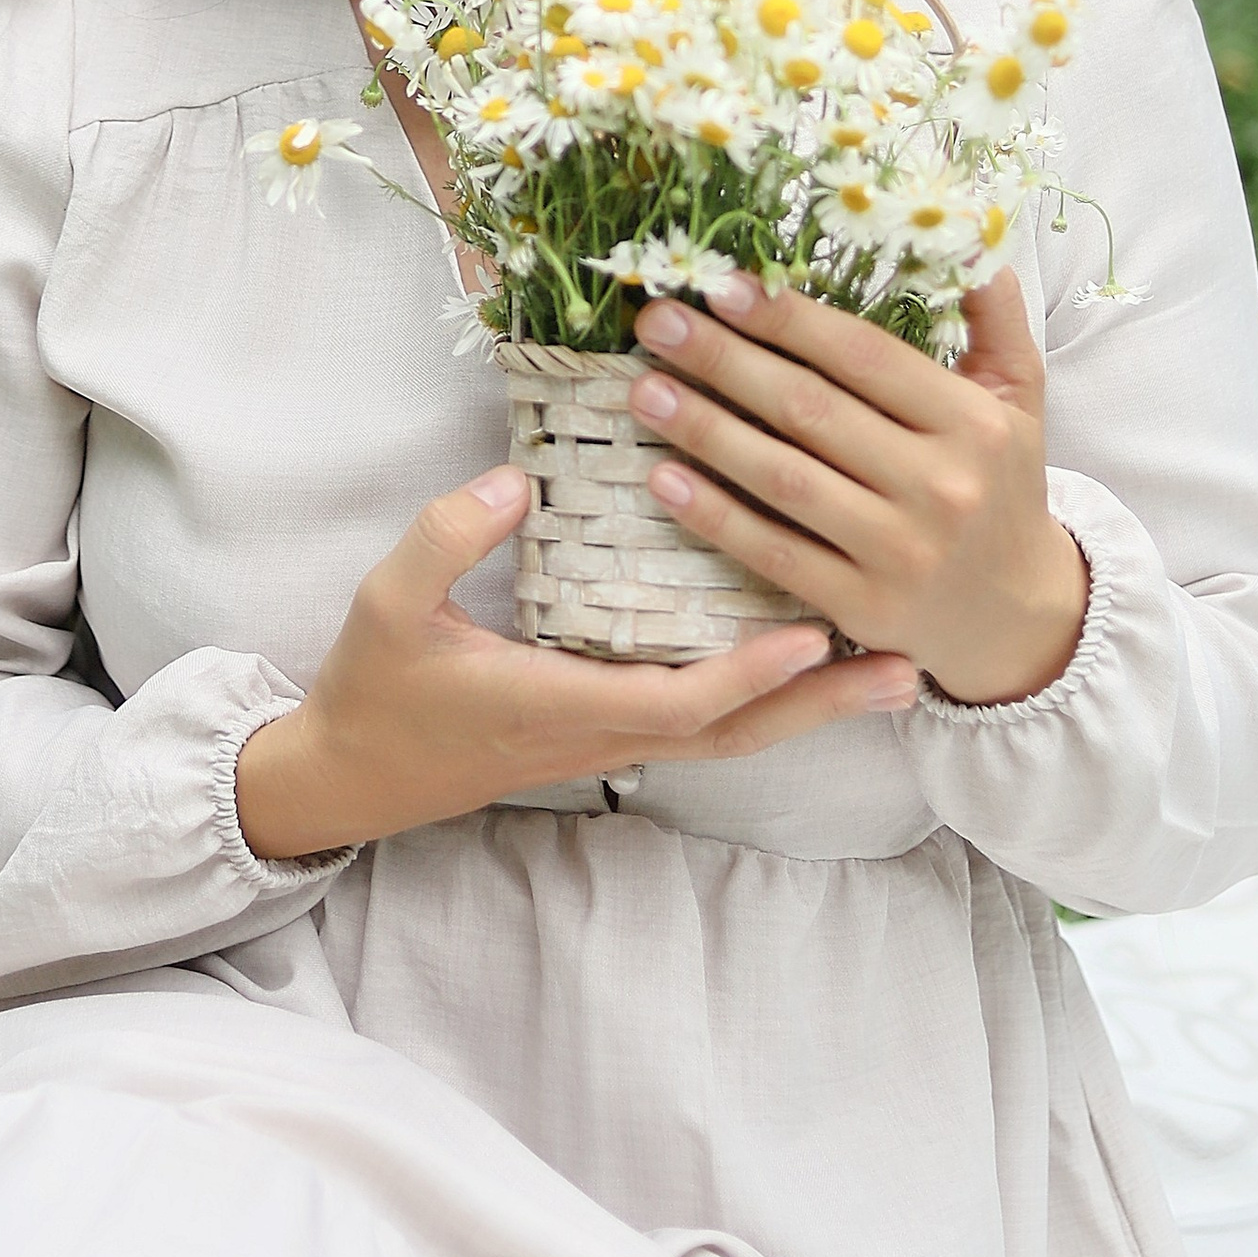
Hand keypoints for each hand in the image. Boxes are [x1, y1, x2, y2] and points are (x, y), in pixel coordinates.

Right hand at [234, 466, 921, 861]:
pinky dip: (763, 699)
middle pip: (736, 735)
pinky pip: (703, 724)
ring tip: (888, 670)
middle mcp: (601, 736)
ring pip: (730, 735)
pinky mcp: (604, 732)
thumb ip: (448, 537)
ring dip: (810, 706)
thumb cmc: (372, 688)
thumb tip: (517, 480)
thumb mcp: (388, 603)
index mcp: (560, 708)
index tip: (813, 634)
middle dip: (823, 705)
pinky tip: (802, 662)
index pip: (679, 705)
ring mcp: (608, 742)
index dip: (750, 675)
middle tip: (907, 668)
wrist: (350, 776)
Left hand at [630, 268, 1088, 707]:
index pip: (865, 357)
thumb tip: (975, 236)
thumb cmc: (1001, 485)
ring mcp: (900, 552)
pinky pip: (775, 553)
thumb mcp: (1019, 398)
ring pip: (784, 480)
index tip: (723, 286)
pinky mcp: (863, 606)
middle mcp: (941, 486)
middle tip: (657, 323)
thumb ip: (996, 317)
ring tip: (645, 391)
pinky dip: (716, 516)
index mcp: (973, 423)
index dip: (789, 319)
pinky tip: (663, 479)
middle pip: (811, 412)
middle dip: (725, 361)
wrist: (1019, 614)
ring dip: (705, 431)